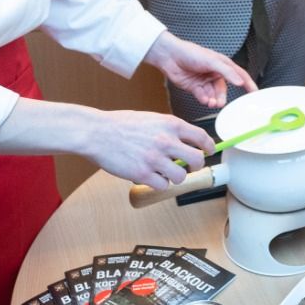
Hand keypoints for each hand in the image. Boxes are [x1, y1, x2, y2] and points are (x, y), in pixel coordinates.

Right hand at [83, 108, 215, 189]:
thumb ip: (168, 130)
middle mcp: (166, 140)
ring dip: (175, 177)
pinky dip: (158, 184)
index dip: (208, 147)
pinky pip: (162, 185)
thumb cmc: (120, 124)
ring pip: (181, 176)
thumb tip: (184, 142)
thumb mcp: (151, 118)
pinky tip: (150, 176)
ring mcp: (155, 158)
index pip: (201, 137)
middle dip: (196, 166)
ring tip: (164, 172)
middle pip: (197, 160)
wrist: (96, 132)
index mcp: (170, 124)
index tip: (208, 151)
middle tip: (189, 167)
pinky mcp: (143, 173)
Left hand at [144, 32, 256, 106]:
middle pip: (223, 89)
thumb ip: (227, 72)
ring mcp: (205, 81)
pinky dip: (204, 99)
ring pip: (213, 95)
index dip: (248, 84)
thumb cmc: (191, 53)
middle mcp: (215, 74)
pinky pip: (203, 96)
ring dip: (213, 100)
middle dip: (222, 97)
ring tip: (211, 103)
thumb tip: (240, 82)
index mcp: (222, 65)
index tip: (254, 93)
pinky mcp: (195, 88)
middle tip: (220, 103)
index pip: (239, 75)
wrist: (170, 57)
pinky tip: (203, 99)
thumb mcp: (212, 61)